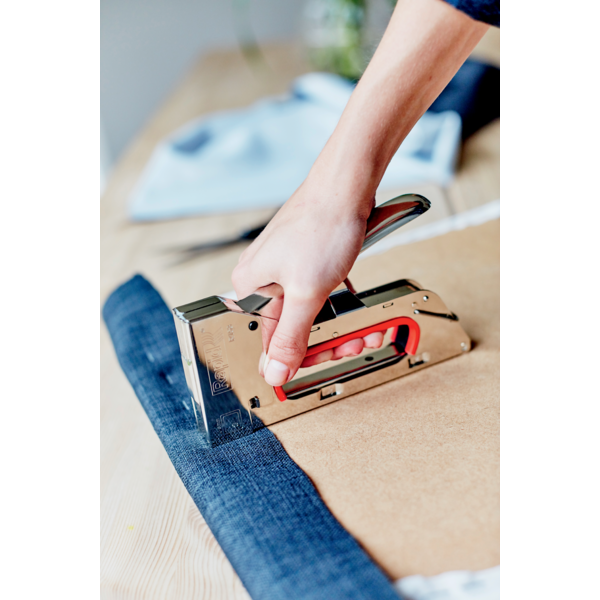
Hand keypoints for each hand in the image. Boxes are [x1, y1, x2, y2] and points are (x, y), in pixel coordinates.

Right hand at [232, 175, 382, 386]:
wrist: (348, 186)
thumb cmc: (323, 224)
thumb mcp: (306, 293)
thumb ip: (290, 337)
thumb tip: (275, 371)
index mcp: (251, 285)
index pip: (269, 339)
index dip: (298, 357)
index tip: (321, 363)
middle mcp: (264, 277)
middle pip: (293, 327)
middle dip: (327, 339)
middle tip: (350, 344)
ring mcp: (287, 267)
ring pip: (312, 312)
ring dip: (339, 326)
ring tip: (362, 330)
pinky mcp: (307, 260)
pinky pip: (321, 294)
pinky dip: (340, 305)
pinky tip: (358, 312)